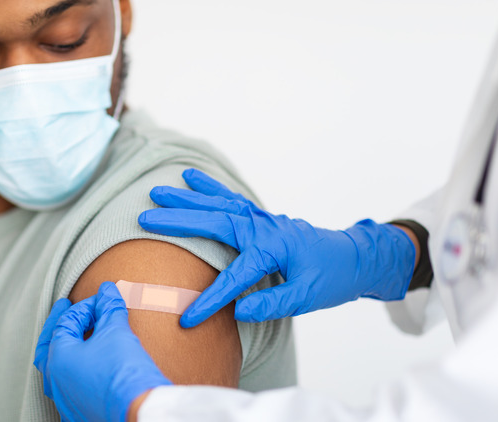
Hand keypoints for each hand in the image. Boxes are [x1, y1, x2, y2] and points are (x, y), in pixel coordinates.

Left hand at [34, 282, 171, 421]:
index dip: (87, 306)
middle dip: (59, 324)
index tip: (105, 298)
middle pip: (50, 346)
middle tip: (65, 307)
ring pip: (59, 368)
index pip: (67, 323)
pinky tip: (89, 365)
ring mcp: (65, 400)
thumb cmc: (124, 372)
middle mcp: (55, 381)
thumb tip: (107, 290)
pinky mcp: (79, 412)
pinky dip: (77, 369)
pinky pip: (72, 385)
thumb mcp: (116, 332)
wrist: (139, 412)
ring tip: (79, 334)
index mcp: (58, 358)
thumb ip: (109, 307)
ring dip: (68, 347)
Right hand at [138, 168, 415, 326]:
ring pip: (217, 204)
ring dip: (186, 198)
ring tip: (156, 192)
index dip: (210, 300)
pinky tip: (190, 178)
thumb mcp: (306, 297)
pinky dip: (208, 187)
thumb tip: (238, 311)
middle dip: (178, 221)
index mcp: (273, 249)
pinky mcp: (259, 217)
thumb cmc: (331, 277)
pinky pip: (228, 198)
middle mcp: (262, 227)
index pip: (234, 277)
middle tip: (145, 218)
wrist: (352, 257)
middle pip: (214, 221)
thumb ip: (273, 303)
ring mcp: (260, 218)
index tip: (186, 318)